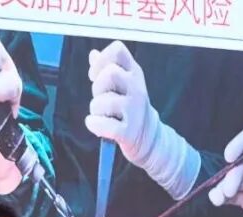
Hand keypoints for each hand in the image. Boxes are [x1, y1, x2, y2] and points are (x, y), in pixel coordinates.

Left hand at [85, 41, 199, 198]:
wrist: (149, 139)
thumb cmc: (130, 109)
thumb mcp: (123, 86)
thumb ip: (108, 69)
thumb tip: (93, 54)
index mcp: (135, 74)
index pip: (118, 51)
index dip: (102, 60)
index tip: (96, 75)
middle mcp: (137, 89)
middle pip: (110, 73)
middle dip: (97, 87)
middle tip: (101, 99)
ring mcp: (135, 111)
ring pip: (102, 101)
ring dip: (95, 109)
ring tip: (102, 115)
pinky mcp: (128, 132)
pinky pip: (102, 124)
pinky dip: (94, 125)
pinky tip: (97, 126)